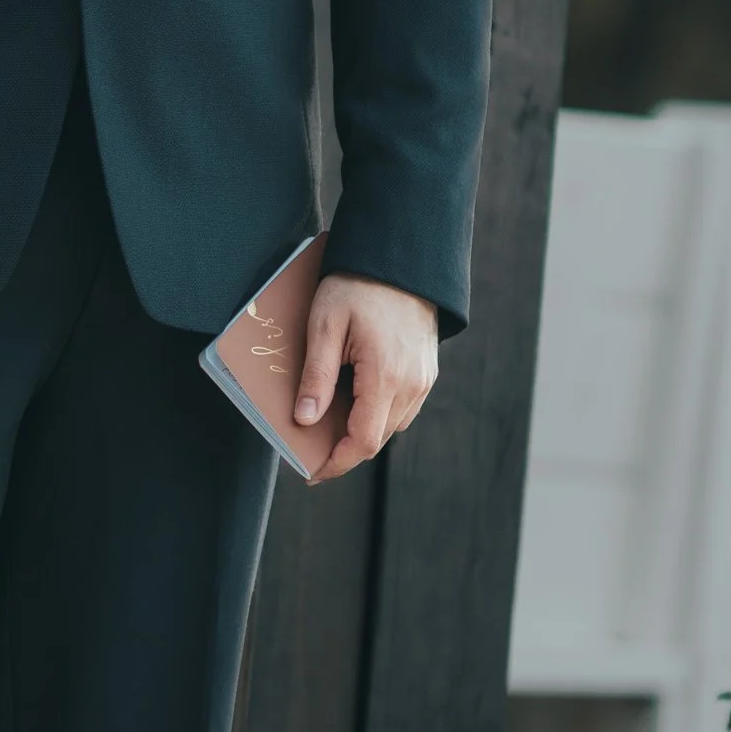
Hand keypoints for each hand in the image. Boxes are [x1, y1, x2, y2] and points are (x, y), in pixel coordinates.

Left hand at [296, 273, 438, 480]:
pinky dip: (376, 412)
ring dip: (361, 430)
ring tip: (327, 422)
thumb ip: (316, 377)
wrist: (400, 259)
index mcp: (386, 377)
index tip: (312, 472)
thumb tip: (305, 420)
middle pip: (377, 437)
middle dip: (344, 448)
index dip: (336, 462)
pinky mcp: (426, 371)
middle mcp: (412, 384)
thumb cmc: (357, 286)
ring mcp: (423, 378)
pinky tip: (352, 399)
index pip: (363, 441)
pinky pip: (402, 406)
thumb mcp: (324, 327)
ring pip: (391, 424)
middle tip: (310, 448)